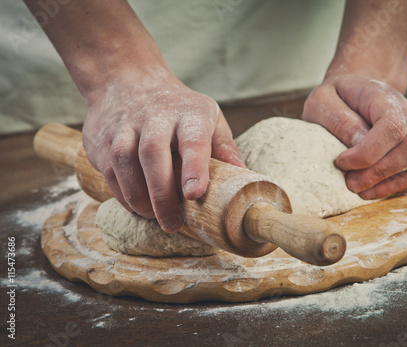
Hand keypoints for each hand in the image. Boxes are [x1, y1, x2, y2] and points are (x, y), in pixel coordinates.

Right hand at [82, 66, 243, 231]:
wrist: (126, 80)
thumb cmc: (178, 109)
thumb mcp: (208, 117)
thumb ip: (224, 147)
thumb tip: (242, 176)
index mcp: (188, 113)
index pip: (193, 139)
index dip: (194, 167)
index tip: (195, 193)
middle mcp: (154, 116)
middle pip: (152, 153)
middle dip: (161, 193)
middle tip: (172, 223)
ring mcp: (124, 126)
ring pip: (123, 161)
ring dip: (137, 196)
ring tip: (153, 217)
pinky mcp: (102, 139)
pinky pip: (108, 170)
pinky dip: (121, 193)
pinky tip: (136, 205)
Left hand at [302, 74, 406, 198]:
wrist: (353, 93)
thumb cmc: (335, 100)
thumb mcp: (322, 102)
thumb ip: (338, 120)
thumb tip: (358, 145)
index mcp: (384, 97)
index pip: (392, 127)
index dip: (368, 153)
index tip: (342, 162)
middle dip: (381, 174)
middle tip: (351, 184)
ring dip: (397, 185)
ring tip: (365, 191)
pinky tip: (393, 188)